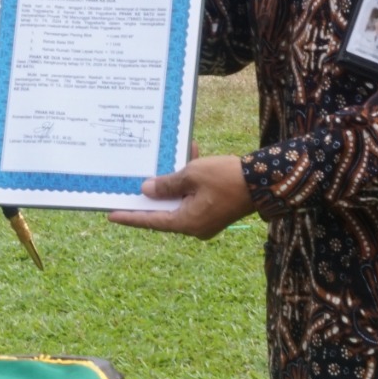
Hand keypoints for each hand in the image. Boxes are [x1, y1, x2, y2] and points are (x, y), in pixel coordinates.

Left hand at [109, 155, 252, 239]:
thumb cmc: (227, 177)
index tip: (110, 215)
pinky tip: (191, 152)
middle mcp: (195, 226)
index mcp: (187, 222)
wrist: (267, 180)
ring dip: (174, 179)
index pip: (151, 221)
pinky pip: (196, 194)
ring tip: (166, 158)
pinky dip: (191, 179)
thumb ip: (166, 184)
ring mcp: (206, 219)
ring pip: (181, 199)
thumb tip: (147, 189)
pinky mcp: (216, 209)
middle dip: (152, 194)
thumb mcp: (192, 175)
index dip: (130, 216)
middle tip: (129, 186)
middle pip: (165, 210)